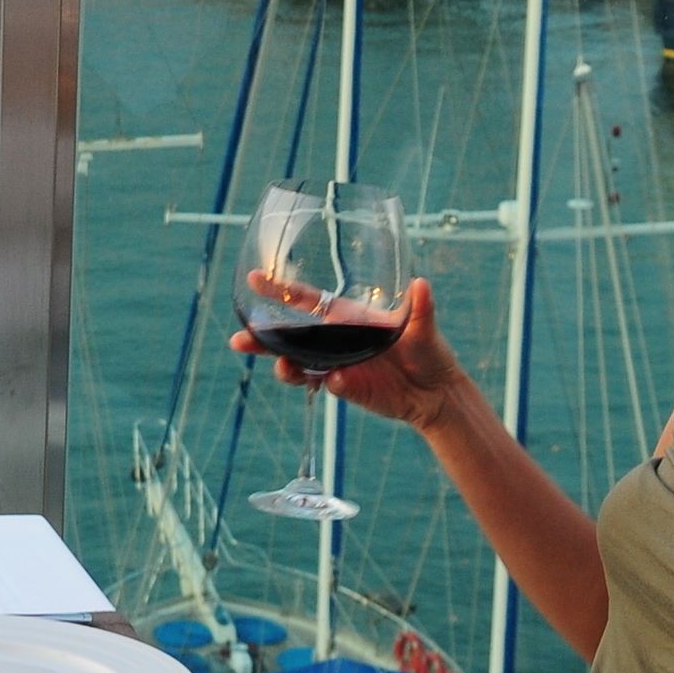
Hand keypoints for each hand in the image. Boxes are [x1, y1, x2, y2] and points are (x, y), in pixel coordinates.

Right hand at [228, 276, 470, 431]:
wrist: (434, 393)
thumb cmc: (428, 352)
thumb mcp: (424, 327)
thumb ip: (421, 307)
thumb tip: (421, 283)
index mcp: (346, 317)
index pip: (306, 300)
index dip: (280, 290)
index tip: (254, 278)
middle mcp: (335, 340)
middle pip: (290, 337)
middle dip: (262, 339)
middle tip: (238, 341)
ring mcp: (336, 365)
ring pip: (297, 365)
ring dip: (285, 366)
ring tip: (284, 369)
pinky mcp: (345, 388)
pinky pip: (328, 384)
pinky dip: (330, 382)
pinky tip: (338, 382)